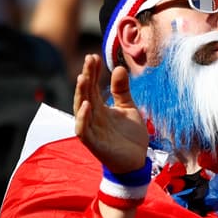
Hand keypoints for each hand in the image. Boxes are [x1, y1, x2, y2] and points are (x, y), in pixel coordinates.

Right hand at [74, 54, 148, 172]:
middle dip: (86, 76)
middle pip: (85, 93)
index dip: (92, 72)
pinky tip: (86, 105)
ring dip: (80, 93)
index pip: (92, 86)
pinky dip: (82, 118)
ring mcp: (91, 129)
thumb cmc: (130, 136)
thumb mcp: (129, 109)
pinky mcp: (93, 143)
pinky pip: (83, 130)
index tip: (94, 56)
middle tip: (89, 59)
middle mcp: (92, 116)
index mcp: (100, 108)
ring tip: (82, 77)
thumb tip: (118, 67)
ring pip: (80, 109)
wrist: (137, 161)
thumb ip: (122, 90)